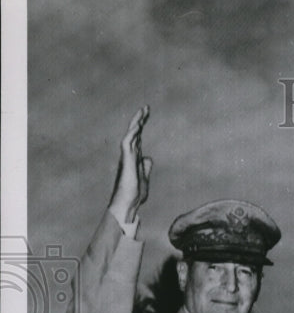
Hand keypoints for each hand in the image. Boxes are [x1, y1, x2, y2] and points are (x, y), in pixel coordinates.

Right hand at [108, 105, 151, 224]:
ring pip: (131, 136)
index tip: (146, 115)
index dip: (141, 126)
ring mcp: (127, 157)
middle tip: (146, 108)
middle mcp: (129, 155)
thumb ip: (145, 167)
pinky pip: (127, 144)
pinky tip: (137, 126)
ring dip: (137, 123)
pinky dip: (132, 134)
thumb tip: (148, 157)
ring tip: (143, 112)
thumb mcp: (144, 178)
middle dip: (140, 120)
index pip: (138, 138)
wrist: (128, 204)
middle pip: (134, 133)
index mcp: (134, 158)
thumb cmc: (134, 194)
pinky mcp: (127, 162)